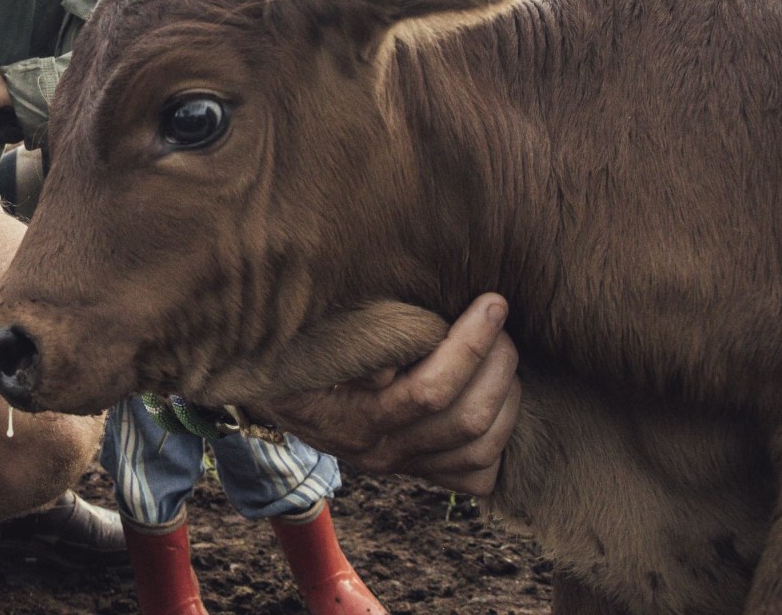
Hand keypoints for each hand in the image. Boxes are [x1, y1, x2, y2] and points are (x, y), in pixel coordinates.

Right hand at [262, 294, 520, 494]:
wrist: (275, 389)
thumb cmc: (294, 348)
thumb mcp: (309, 337)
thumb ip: (352, 337)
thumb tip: (395, 358)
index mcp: (351, 418)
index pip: (429, 393)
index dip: (470, 346)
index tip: (491, 303)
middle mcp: (378, 451)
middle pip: (465, 422)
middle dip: (496, 365)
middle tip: (501, 322)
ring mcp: (399, 466)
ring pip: (478, 450)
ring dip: (506, 399)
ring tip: (504, 354)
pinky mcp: (415, 472)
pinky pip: (475, 477)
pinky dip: (498, 442)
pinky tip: (495, 400)